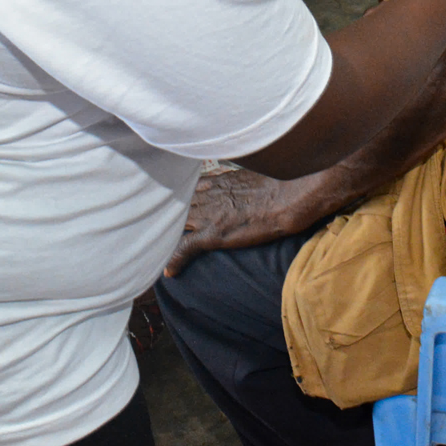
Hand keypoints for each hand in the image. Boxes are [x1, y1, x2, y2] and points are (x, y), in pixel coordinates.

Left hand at [165, 167, 323, 275]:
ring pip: (177, 223)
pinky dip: (176, 258)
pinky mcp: (213, 233)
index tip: (172, 205)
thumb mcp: (255, 175)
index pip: (190, 188)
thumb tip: (245, 181)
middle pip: (179, 205)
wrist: (288, 196)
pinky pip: (186, 247)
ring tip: (157, 248)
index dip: (180, 198)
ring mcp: (208, 214)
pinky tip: (169, 271)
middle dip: (167, 216)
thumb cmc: (281, 183)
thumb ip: (240, 179)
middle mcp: (208, 195)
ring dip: (167, 235)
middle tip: (157, 227)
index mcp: (218, 180)